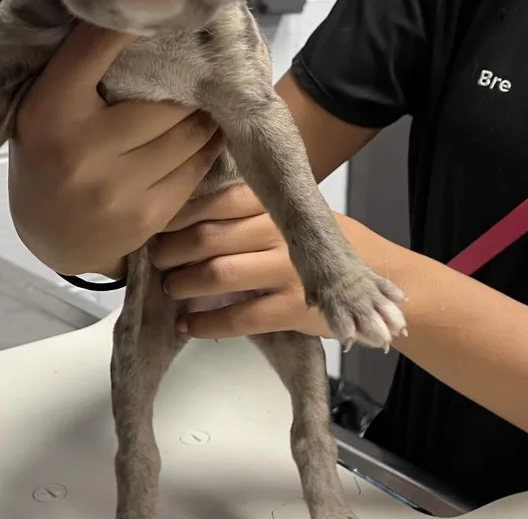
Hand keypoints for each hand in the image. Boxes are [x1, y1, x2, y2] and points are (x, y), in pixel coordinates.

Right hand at [9, 23, 222, 275]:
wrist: (50, 237)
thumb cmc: (49, 156)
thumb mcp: (45, 108)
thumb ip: (77, 70)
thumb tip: (133, 13)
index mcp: (50, 110)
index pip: (95, 47)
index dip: (132, 19)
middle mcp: (83, 148)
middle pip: (165, 98)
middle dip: (188, 83)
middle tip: (201, 65)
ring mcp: (118, 187)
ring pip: (189, 131)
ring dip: (205, 113)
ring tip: (206, 100)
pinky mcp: (148, 214)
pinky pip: (197, 165)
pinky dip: (208, 144)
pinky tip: (206, 133)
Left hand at [153, 184, 331, 338]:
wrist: (374, 277)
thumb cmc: (316, 240)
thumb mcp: (285, 212)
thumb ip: (244, 212)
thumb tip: (179, 218)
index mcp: (271, 203)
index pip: (213, 201)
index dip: (176, 217)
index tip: (154, 227)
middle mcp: (277, 230)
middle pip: (206, 238)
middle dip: (170, 253)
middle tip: (154, 262)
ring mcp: (286, 269)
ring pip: (217, 274)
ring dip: (182, 285)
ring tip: (169, 289)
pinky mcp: (292, 308)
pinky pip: (237, 317)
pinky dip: (204, 324)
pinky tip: (187, 326)